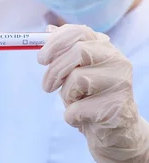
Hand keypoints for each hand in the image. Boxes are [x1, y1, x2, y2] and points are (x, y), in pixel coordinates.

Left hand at [38, 24, 148, 162]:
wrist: (114, 133)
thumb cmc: (89, 97)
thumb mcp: (74, 72)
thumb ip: (63, 52)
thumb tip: (48, 29)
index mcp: (104, 48)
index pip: (80, 31)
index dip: (56, 42)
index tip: (41, 58)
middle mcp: (117, 61)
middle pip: (78, 51)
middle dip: (55, 70)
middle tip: (46, 86)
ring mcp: (121, 83)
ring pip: (77, 79)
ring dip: (65, 95)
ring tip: (75, 102)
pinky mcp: (118, 107)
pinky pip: (78, 108)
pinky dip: (71, 116)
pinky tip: (83, 119)